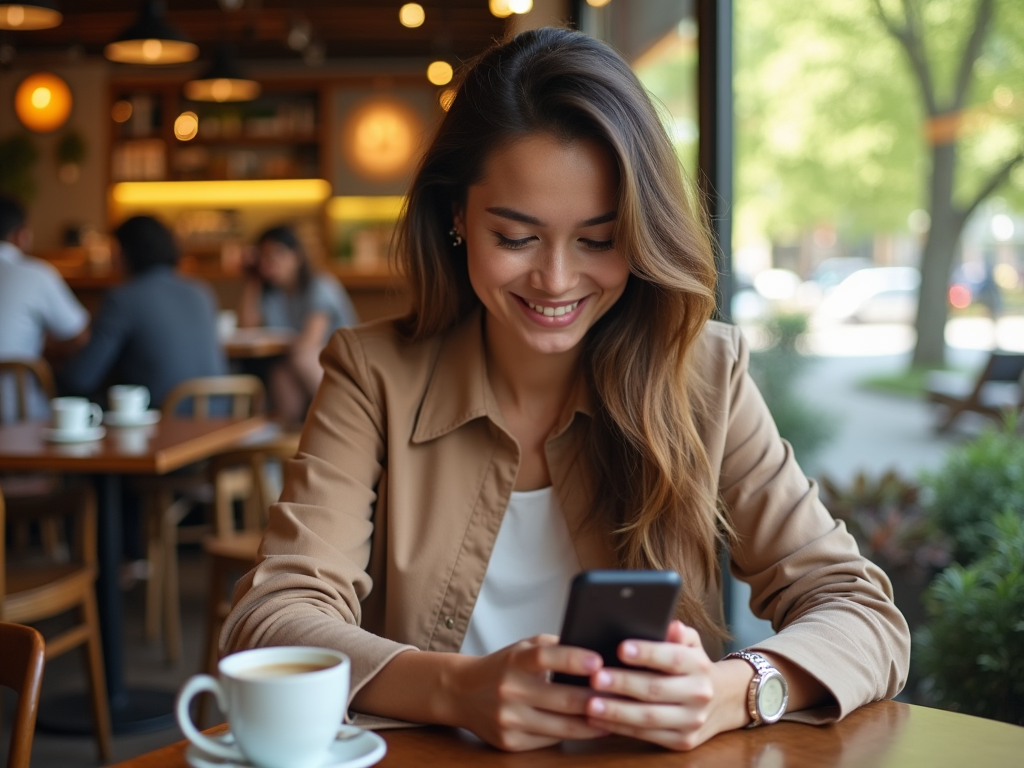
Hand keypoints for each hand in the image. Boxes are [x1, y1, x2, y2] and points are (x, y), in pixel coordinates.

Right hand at [449, 634, 610, 750]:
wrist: (460, 692)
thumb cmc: (503, 666)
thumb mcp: (523, 647)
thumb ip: (554, 647)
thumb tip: (596, 652)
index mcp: (514, 660)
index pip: (545, 657)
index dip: (573, 659)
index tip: (599, 661)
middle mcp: (510, 690)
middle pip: (562, 699)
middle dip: (597, 699)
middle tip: (624, 696)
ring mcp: (509, 719)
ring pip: (562, 727)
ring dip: (594, 723)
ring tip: (616, 716)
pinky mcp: (510, 743)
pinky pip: (551, 741)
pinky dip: (574, 735)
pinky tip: (592, 729)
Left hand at [583, 621, 749, 750]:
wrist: (722, 700)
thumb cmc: (692, 666)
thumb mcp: (691, 644)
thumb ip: (678, 633)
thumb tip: (670, 624)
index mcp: (699, 665)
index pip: (673, 658)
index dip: (647, 653)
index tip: (621, 648)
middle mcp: (698, 694)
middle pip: (656, 689)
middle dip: (624, 684)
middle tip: (596, 677)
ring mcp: (692, 721)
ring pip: (649, 718)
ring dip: (617, 711)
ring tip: (590, 703)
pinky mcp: (682, 741)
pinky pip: (646, 736)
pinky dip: (619, 728)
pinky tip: (598, 719)